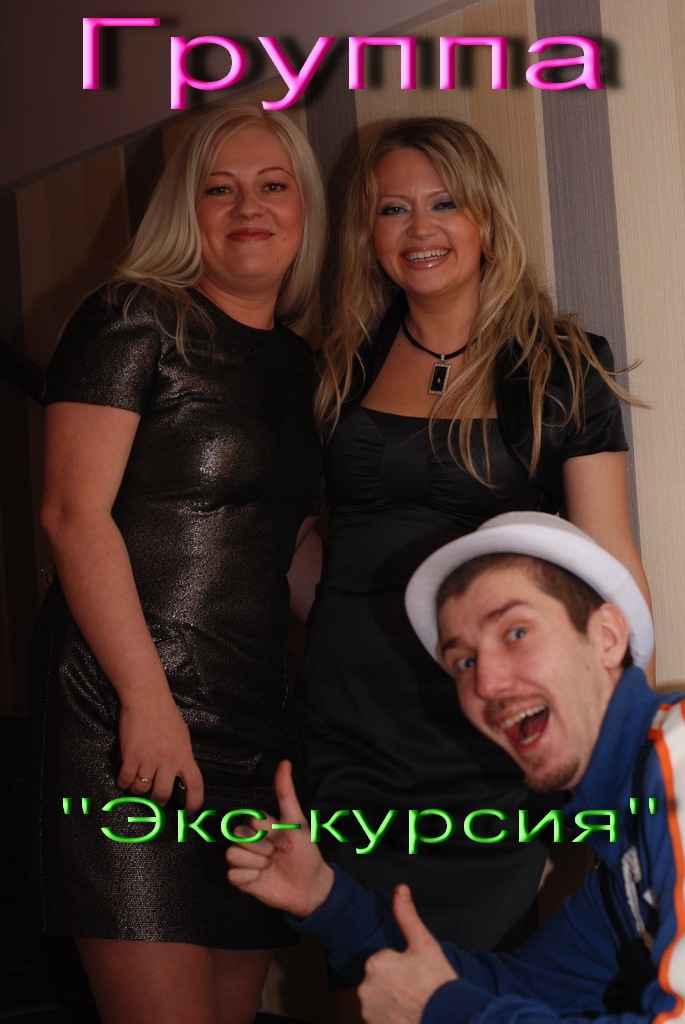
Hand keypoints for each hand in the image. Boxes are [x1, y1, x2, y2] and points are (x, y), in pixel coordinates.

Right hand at [116, 691, 203, 813]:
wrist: (147, 699)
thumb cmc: (166, 715)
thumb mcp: (182, 738)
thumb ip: (181, 757)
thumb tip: (179, 775)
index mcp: (185, 756)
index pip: (195, 786)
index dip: (194, 804)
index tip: (190, 814)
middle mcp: (169, 762)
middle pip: (163, 795)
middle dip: (157, 800)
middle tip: (154, 795)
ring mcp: (149, 760)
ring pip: (142, 790)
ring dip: (138, 789)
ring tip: (137, 779)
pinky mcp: (131, 757)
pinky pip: (126, 780)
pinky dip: (123, 782)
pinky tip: (124, 776)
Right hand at [226, 760, 333, 916]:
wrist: (309, 887)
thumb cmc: (305, 852)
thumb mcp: (297, 822)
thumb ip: (286, 793)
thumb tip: (285, 763)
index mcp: (260, 825)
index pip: (251, 820)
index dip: (269, 832)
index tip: (286, 840)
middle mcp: (248, 840)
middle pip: (238, 836)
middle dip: (262, 848)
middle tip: (276, 855)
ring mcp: (243, 859)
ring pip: (232, 854)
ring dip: (255, 863)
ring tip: (269, 867)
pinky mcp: (240, 879)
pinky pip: (232, 875)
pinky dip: (250, 878)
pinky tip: (261, 879)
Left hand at [358, 885, 457, 1023]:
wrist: (448, 1017)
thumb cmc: (437, 981)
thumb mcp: (424, 943)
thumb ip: (407, 915)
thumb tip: (400, 889)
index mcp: (375, 963)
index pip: (384, 960)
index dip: (401, 966)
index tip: (415, 973)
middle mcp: (365, 988)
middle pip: (378, 980)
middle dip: (393, 983)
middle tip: (415, 988)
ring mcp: (368, 1012)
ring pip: (378, 999)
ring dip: (390, 1001)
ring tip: (412, 1003)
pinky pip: (378, 1018)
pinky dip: (389, 1017)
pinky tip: (406, 1015)